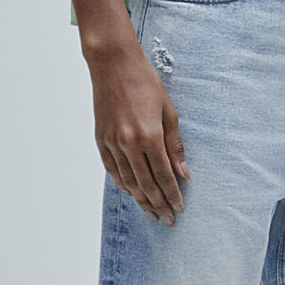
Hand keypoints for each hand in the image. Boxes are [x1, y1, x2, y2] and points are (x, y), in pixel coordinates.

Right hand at [91, 45, 189, 223]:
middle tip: (168, 219)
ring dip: (141, 199)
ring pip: (128, 181)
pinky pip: (112, 170)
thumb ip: (175, 145)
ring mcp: (112, 143)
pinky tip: (132, 193)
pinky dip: (122, 184)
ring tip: (151, 212)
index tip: (179, 208)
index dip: (173, 195)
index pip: (164, 175)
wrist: (113, 65)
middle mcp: (129, 143)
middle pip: (146, 184)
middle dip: (159, 204)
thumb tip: (183, 172)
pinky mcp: (100, 139)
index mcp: (149, 135)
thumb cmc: (145, 83)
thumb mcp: (169, 111)